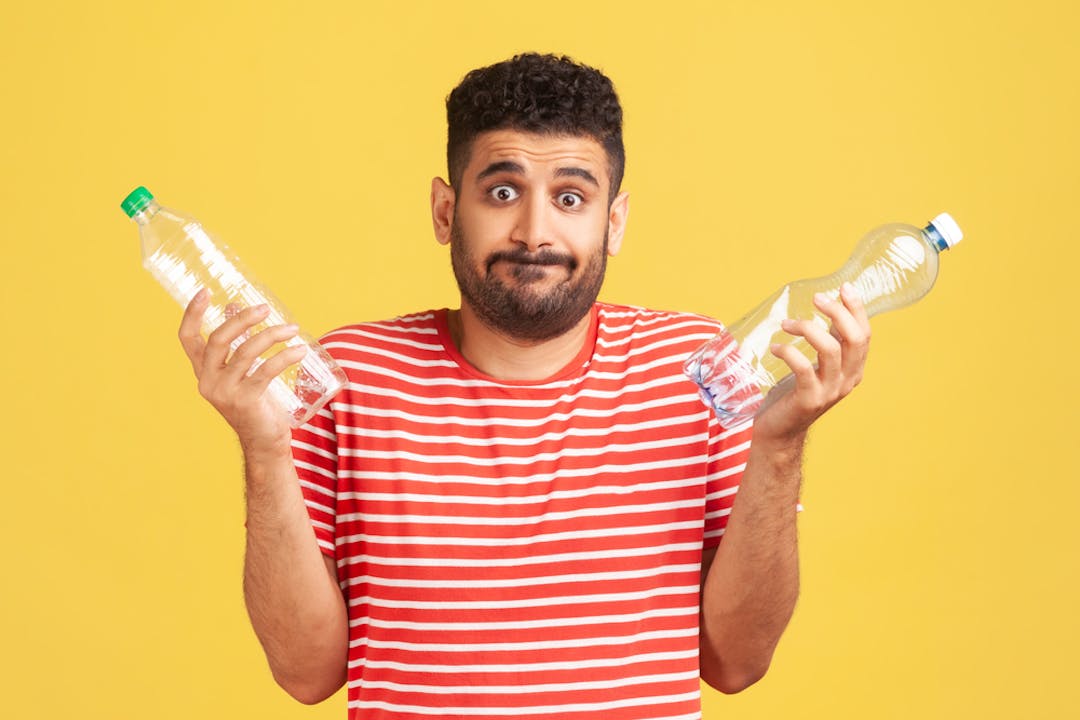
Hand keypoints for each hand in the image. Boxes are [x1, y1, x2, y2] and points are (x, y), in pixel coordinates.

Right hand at [178, 288, 307, 457]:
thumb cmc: (256, 402)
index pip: (187, 339)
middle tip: (265, 308)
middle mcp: (208, 381)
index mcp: (203, 371)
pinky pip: (265, 371)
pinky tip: (300, 350)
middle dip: (242, 320)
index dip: (192, 314)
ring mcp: (225, 392)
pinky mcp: (246, 400)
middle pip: (219, 340)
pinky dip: (285, 357)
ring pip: (246, 353)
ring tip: (292, 329)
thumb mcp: (242, 371)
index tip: (204, 291)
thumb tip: (236, 306)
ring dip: (272, 336)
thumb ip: (238, 343)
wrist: (264, 441)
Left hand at [754, 282, 871, 443]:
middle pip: (854, 339)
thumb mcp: (817, 365)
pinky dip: (788, 351)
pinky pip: (803, 367)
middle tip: (816, 298)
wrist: (780, 431)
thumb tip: (828, 307)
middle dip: (837, 313)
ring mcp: (829, 391)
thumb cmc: (794, 392)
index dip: (857, 309)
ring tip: (786, 324)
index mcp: (853, 369)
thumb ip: (827, 343)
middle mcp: (847, 380)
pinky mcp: (809, 399)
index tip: (843, 287)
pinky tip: (775, 347)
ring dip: (807, 329)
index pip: (864, 334)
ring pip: (830, 349)